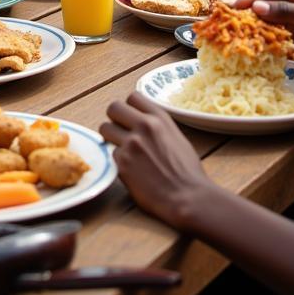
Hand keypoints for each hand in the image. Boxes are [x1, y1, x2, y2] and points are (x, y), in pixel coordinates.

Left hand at [100, 91, 209, 230]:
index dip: (130, 108)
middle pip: (113, 108)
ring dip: (110, 138)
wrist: (188, 197)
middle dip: (114, 118)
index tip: (131, 118)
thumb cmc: (187, 171)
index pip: (133, 97)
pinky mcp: (123, 163)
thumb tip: (142, 121)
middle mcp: (144, 126)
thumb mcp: (177, 137)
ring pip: (105, 128)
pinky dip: (118, 161)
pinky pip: (111, 154)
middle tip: (120, 131)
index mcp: (160, 118)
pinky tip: (131, 169)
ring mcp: (131, 144)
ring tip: (123, 150)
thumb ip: (157, 125)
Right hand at [235, 0, 293, 77]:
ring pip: (263, 19)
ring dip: (251, 25)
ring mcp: (288, 19)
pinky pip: (268, 35)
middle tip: (231, 18)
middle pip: (262, 1)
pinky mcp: (287, 37)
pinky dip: (259, 38)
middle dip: (248, 9)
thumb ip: (285, 11)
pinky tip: (248, 42)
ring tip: (235, 31)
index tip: (240, 5)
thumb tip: (255, 7)